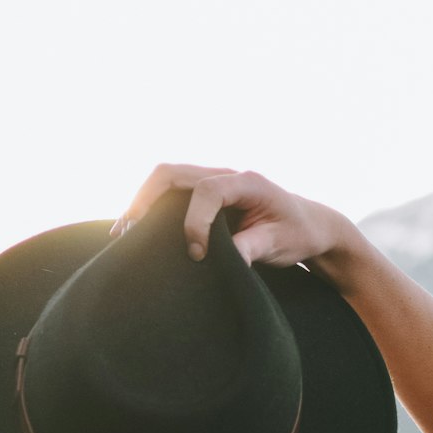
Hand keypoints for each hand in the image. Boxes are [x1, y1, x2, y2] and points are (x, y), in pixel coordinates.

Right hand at [114, 164, 351, 268]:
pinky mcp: (206, 197)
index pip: (206, 190)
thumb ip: (253, 248)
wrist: (309, 226)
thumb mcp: (280, 245)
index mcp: (248, 182)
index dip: (194, 222)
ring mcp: (213, 183)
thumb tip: (228, 259)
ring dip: (142, 203)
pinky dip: (150, 209)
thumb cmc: (298, 233)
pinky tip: (135, 231)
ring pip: (166, 181)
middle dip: (145, 200)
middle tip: (128, 231)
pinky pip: (171, 194)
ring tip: (123, 234)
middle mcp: (226, 175)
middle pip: (172, 173)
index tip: (197, 254)